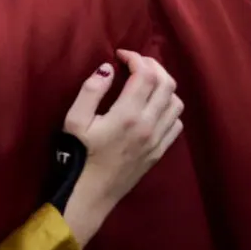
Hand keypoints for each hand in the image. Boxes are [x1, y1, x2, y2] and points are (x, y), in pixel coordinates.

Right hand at [60, 49, 183, 243]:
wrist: (90, 194)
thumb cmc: (77, 157)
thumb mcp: (74, 121)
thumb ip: (91, 91)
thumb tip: (108, 68)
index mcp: (127, 115)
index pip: (145, 74)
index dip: (135, 57)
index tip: (120, 54)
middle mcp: (148, 125)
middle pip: (166, 83)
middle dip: (152, 65)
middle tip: (134, 63)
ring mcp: (157, 140)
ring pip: (176, 102)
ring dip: (163, 86)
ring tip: (145, 82)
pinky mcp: (159, 152)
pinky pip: (176, 123)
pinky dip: (169, 108)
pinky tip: (152, 107)